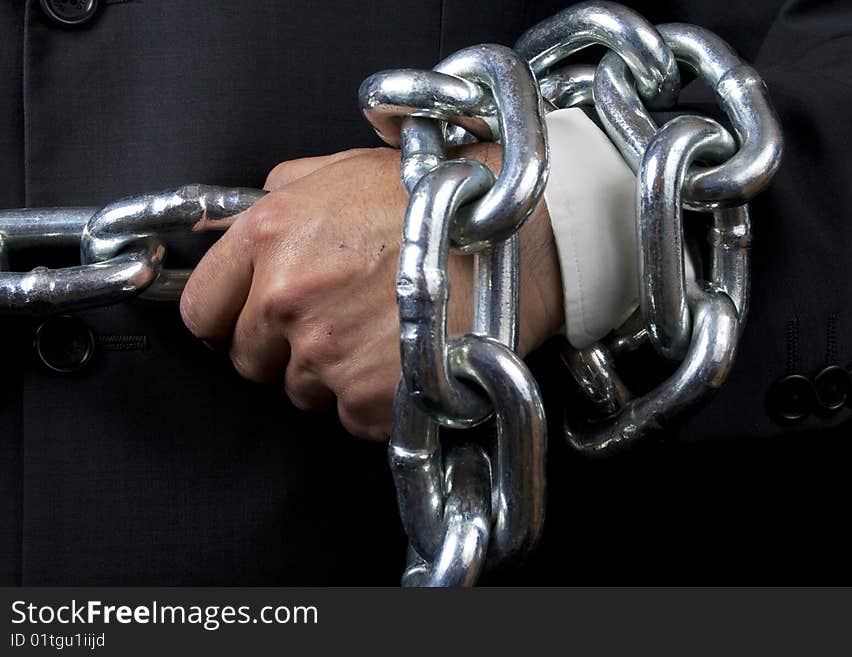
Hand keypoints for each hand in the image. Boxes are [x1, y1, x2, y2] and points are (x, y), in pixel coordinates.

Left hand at [180, 145, 562, 439]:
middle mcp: (287, 299)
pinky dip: (371, 400)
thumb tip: (240, 217)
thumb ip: (281, 190)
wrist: (513, 242)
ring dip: (331, 375)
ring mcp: (326, 354)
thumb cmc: (437, 199)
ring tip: (379, 334)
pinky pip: (347, 418)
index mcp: (270, 236)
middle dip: (281, 349)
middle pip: (249, 360)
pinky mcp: (367, 399)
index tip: (244, 323)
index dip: (225, 320)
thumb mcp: (346, 168)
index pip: (202, 310)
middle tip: (332, 324)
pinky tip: (401, 359)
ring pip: (300, 392)